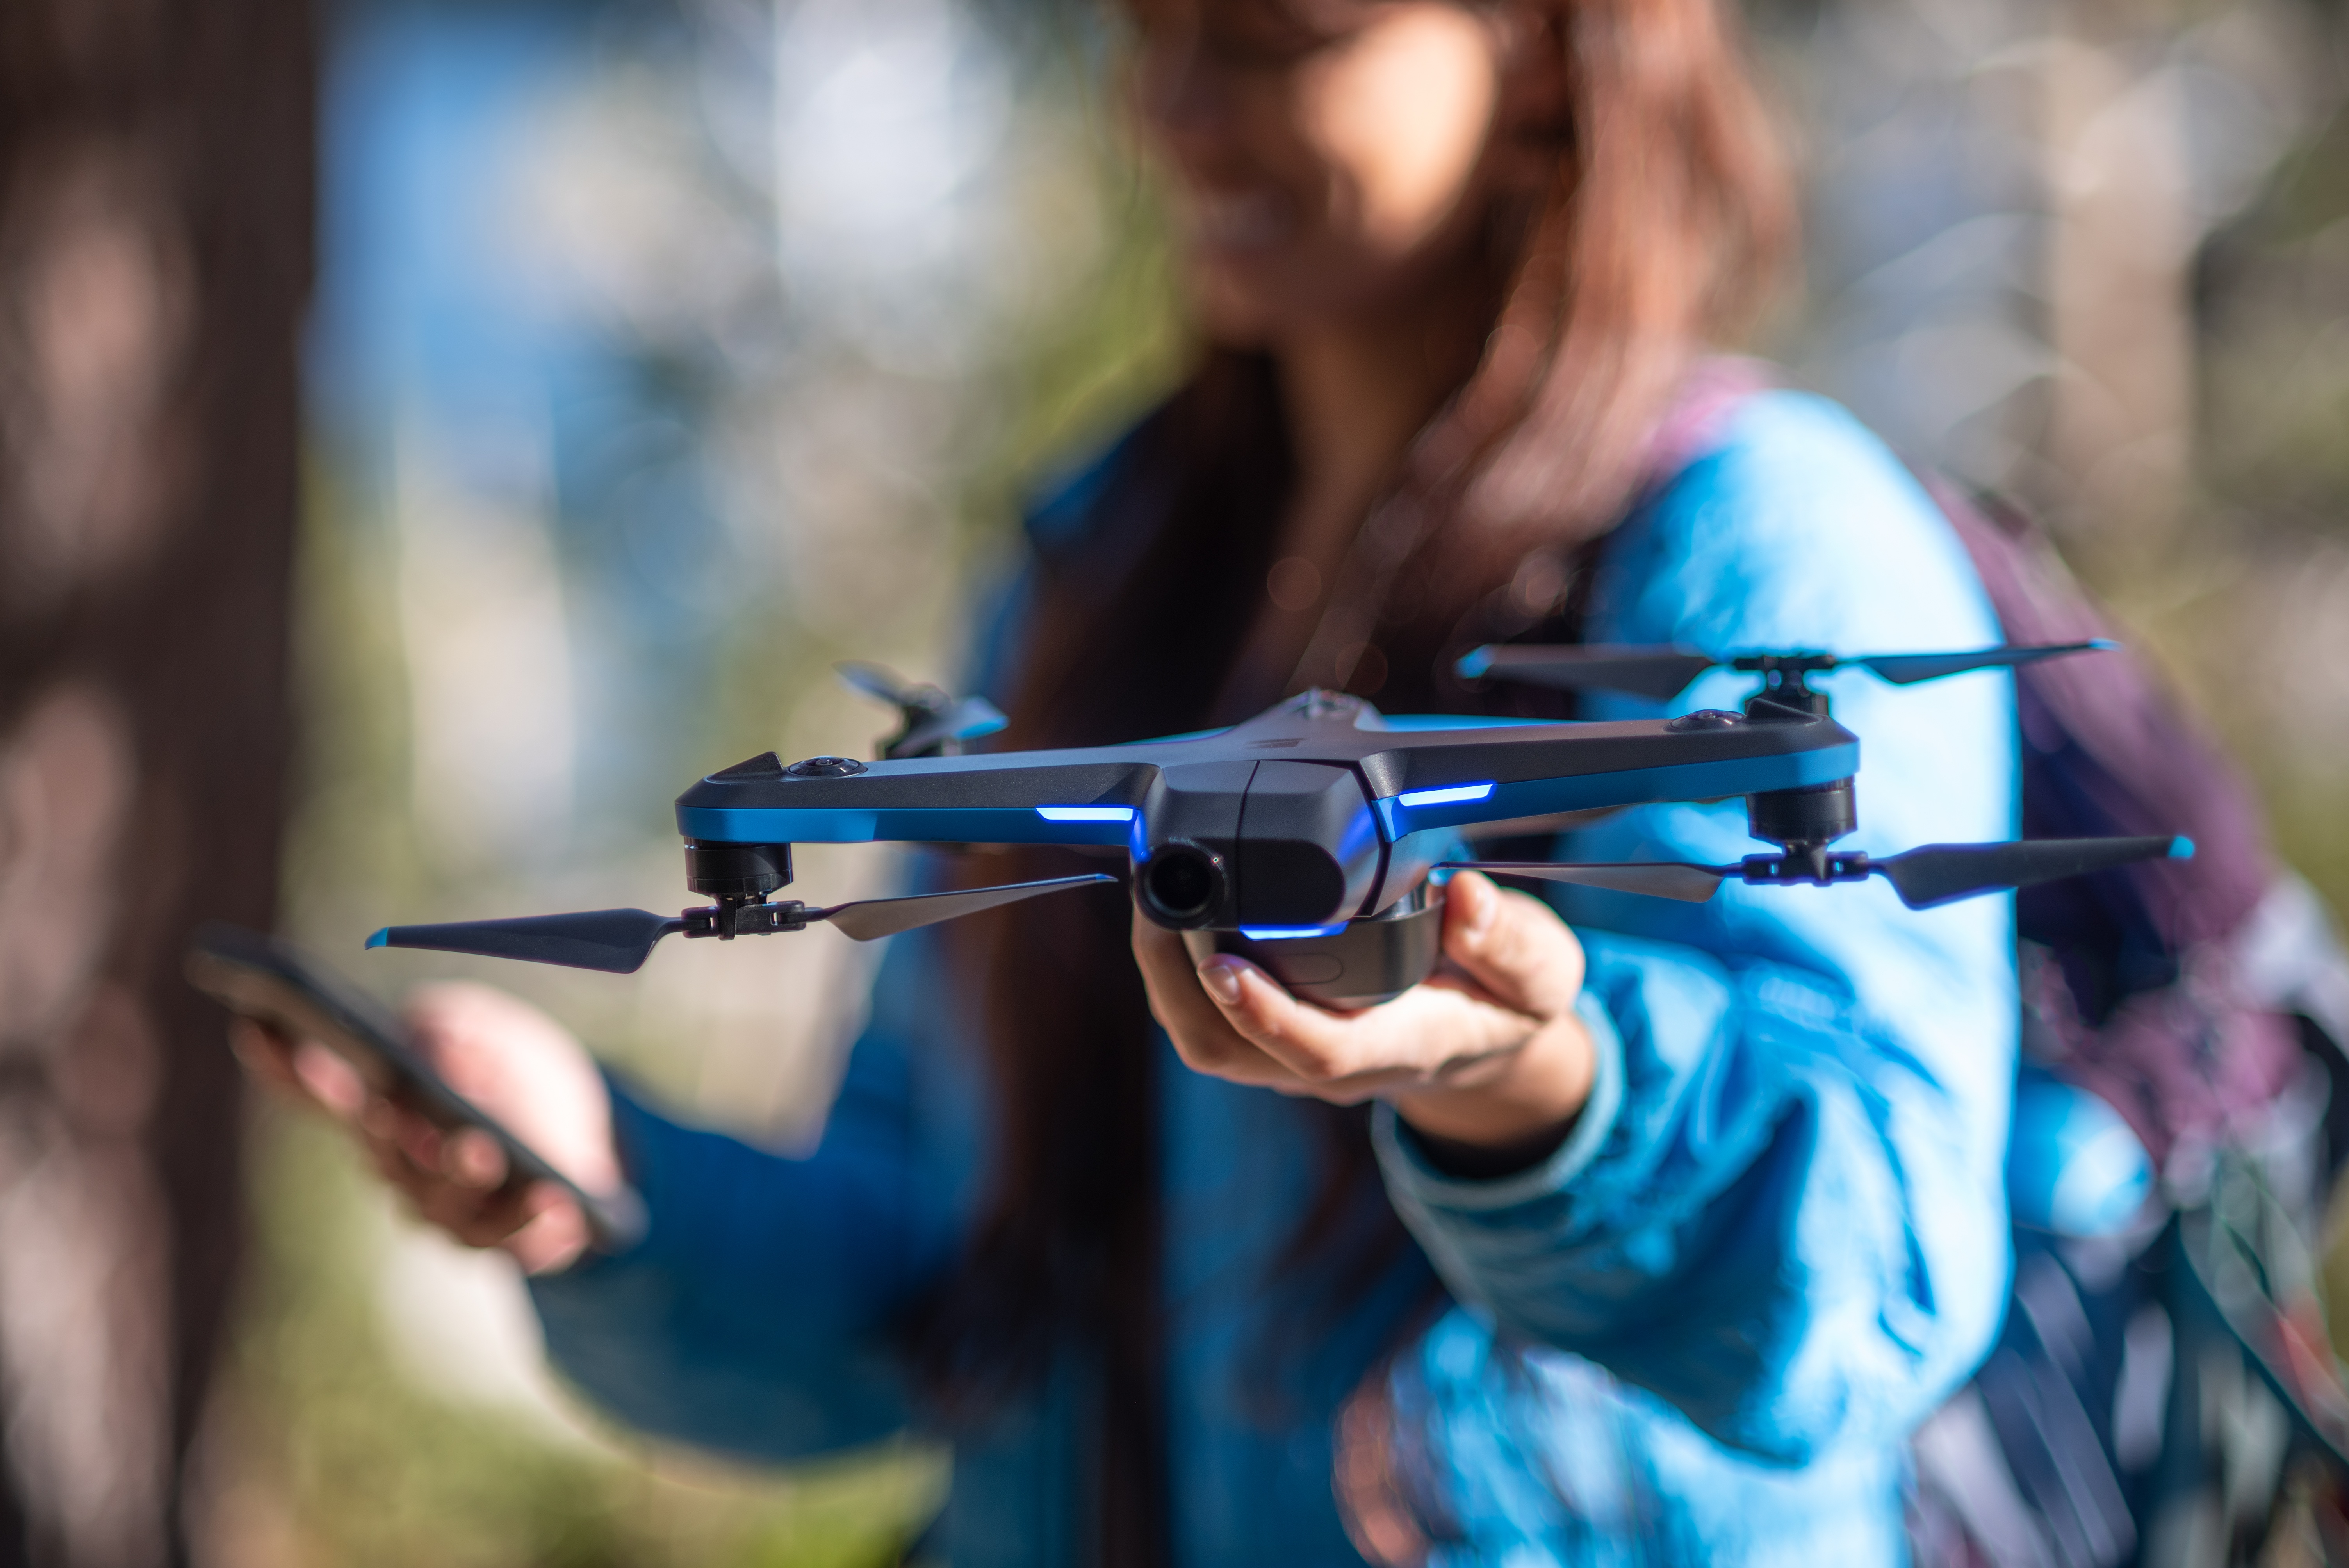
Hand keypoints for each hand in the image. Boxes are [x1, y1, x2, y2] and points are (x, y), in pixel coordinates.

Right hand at [232, 982, 621, 1273]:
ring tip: (479, 1149)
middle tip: (388, 1101)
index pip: (318, 1088)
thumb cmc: (523, 1081)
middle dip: (385, 1127)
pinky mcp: (497, 1240)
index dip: (280, 1063)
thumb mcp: (499, 1034)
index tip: (252, 1025)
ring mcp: (442, 1209)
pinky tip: (552, 1196)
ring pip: (438, 1198)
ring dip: (458, 1173)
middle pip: (380, 1150)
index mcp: (385, 1108)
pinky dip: (527, 1214)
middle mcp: (398, 1165)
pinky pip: (506, 1235)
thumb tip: (432, 1038)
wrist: (582, 1151)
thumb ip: (460, 1027)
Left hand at [1131, 872, 1594, 1170]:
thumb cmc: (1507, 998)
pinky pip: (1203, 1019)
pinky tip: (1169, 911)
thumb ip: (1511, 941)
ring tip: (1152, 892)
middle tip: (1157, 893)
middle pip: (1229, 1048)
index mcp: (1400, 1046)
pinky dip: (1173, 970)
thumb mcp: (1541, 970)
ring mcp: (1293, 1059)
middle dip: (1178, 977)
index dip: (1266, 1012)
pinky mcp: (1269, 1038)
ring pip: (1204, 1037)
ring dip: (1164, 973)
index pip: (1319, 1048)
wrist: (1486, 1038)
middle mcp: (1334, 1065)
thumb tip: (1467, 896)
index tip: (1221, 962)